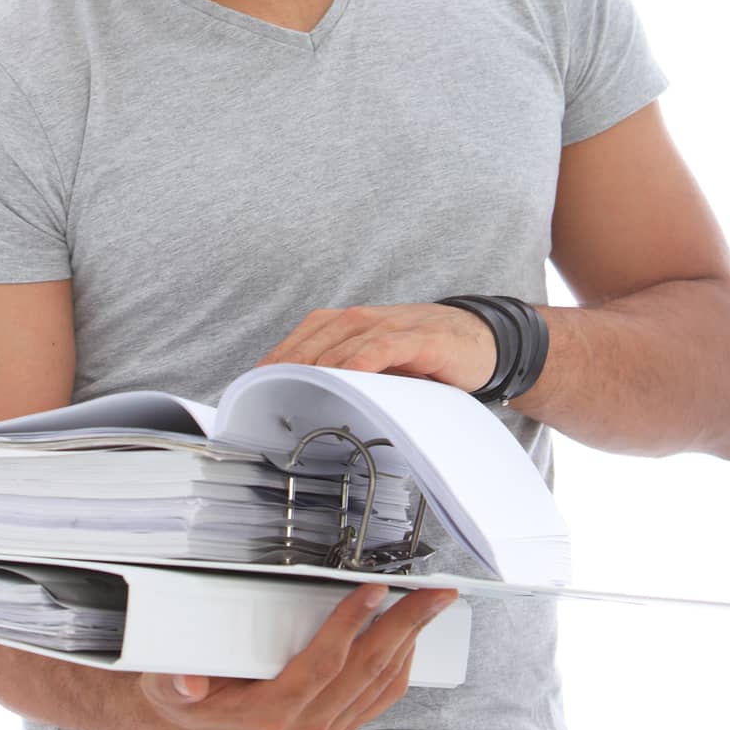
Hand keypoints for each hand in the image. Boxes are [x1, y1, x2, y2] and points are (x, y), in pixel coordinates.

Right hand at [138, 582, 458, 729]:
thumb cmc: (184, 707)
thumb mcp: (168, 690)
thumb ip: (176, 683)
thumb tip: (187, 681)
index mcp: (271, 717)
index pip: (325, 664)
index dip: (351, 623)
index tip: (372, 591)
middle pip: (367, 671)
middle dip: (406, 627)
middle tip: (435, 595)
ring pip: (380, 687)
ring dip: (410, 644)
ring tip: (430, 610)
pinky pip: (377, 702)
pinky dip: (399, 670)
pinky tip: (406, 643)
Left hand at [250, 303, 496, 392]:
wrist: (478, 338)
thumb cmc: (422, 355)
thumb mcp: (376, 366)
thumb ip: (345, 378)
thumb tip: (304, 408)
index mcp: (344, 325)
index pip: (298, 342)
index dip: (272, 365)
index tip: (250, 393)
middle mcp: (360, 320)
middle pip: (311, 344)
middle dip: (286, 372)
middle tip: (266, 402)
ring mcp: (389, 326)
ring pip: (342, 344)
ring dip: (316, 369)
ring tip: (294, 393)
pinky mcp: (419, 338)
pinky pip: (383, 346)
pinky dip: (363, 360)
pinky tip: (349, 376)